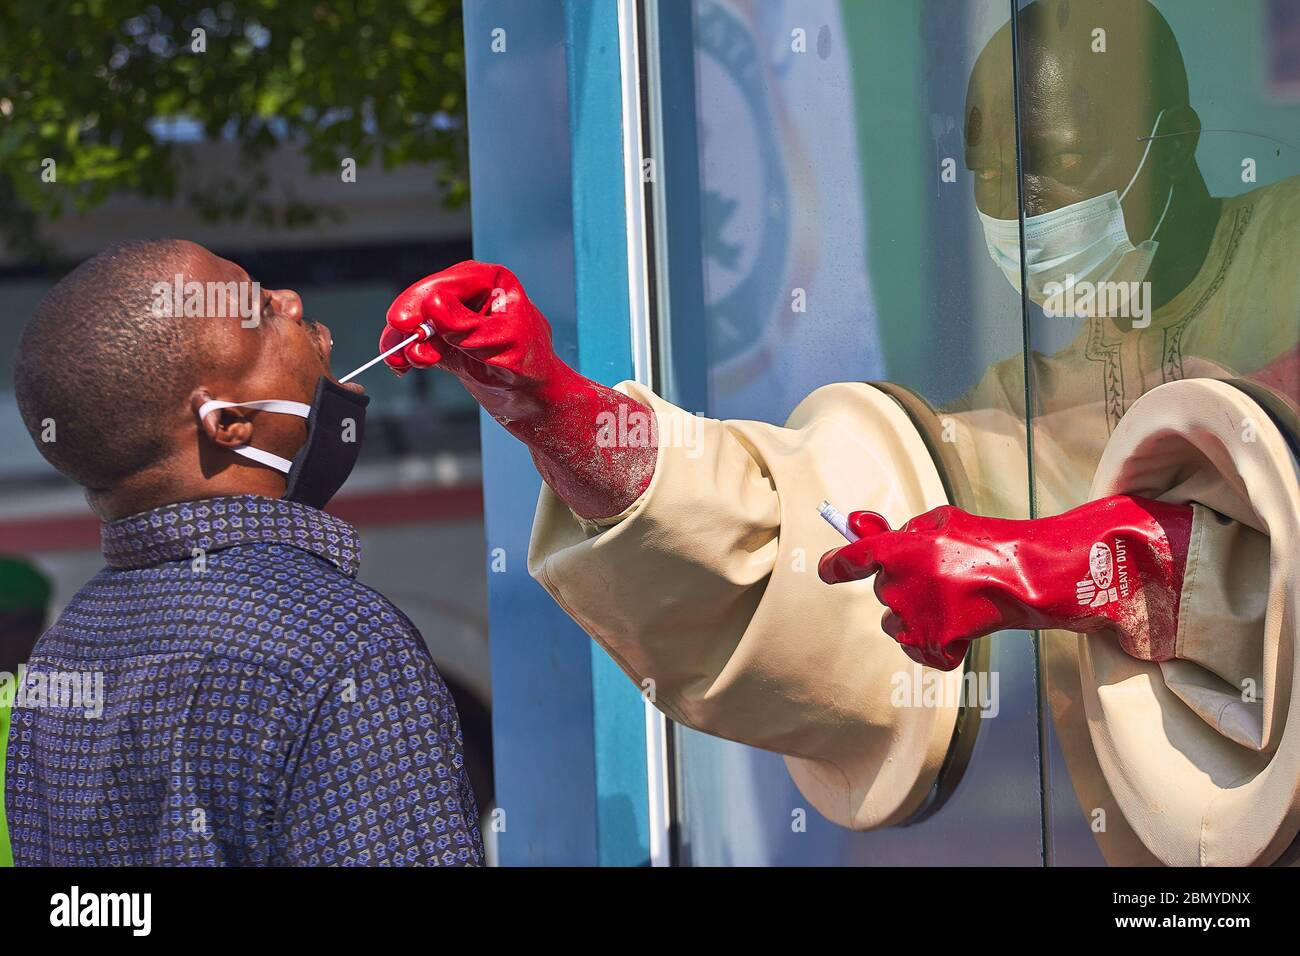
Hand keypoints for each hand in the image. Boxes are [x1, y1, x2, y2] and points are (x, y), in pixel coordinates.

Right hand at [382, 261, 574, 421]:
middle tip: (398, 347)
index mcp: (493, 282)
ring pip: (417, 322)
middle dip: (409, 323)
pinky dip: (406, 352)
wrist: (536, 402)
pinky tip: (402, 366)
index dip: (421, 299)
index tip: (402, 320)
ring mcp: (456, 317)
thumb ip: (467, 327)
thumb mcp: (502, 346)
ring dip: (404, 341)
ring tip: (402, 362)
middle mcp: (471, 294)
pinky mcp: (446, 340)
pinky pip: (418, 340)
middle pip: (426, 300)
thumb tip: (433, 305)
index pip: (449, 283)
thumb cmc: (532, 369)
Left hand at [818, 496, 1192, 669]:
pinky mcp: (933, 645)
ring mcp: (914, 619)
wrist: (1028, 576)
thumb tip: (855, 524)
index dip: (834, 566)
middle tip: (940, 576)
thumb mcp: (938, 521)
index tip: (827, 570)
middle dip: (902, 585)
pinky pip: (919, 649)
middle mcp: (897, 586)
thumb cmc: (984, 543)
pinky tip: (959, 628)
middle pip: (881, 593)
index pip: (849, 561)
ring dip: (913, 615)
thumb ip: (895, 529)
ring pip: (895, 623)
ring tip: (950, 602)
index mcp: (895, 551)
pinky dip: (936, 644)